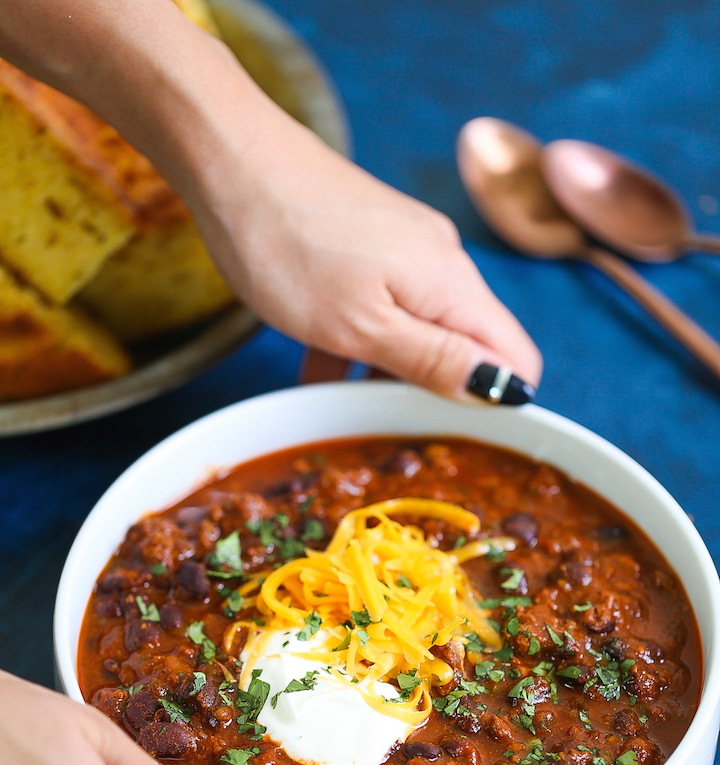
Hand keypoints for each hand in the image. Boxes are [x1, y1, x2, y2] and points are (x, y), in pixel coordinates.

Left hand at [0, 0, 540, 397]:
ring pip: (418, 333)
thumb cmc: (288, 243)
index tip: (451, 436)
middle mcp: (441, 266)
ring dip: (386, 372)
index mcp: (452, 285)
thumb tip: (507, 391)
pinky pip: (380, 311)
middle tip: (385, 427)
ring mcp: (404, 254)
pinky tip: (317, 371)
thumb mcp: (361, 325)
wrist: (230, 160)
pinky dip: (357, 345)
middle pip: (469, 349)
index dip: (498, 405)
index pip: (518, 358)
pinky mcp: (369, 248)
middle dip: (436, 394)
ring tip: (340, 402)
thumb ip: (435, 360)